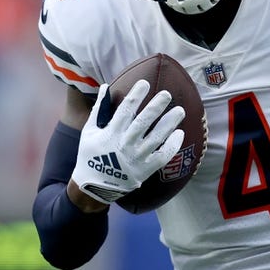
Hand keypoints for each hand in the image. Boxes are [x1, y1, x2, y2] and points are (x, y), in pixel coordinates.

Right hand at [71, 80, 186, 203]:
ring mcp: (136, 158)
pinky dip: (172, 145)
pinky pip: (163, 156)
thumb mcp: (89, 132)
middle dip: (155, 107)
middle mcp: (124, 145)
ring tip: (180, 110)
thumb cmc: (91, 154)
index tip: (145, 83)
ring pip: (156, 138)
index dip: (135, 96)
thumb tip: (104, 87)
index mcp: (110, 134)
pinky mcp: (146, 170)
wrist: (94, 186)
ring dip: (169, 123)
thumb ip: (99, 110)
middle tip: (167, 94)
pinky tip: (179, 133)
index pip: (125, 110)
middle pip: (143, 123)